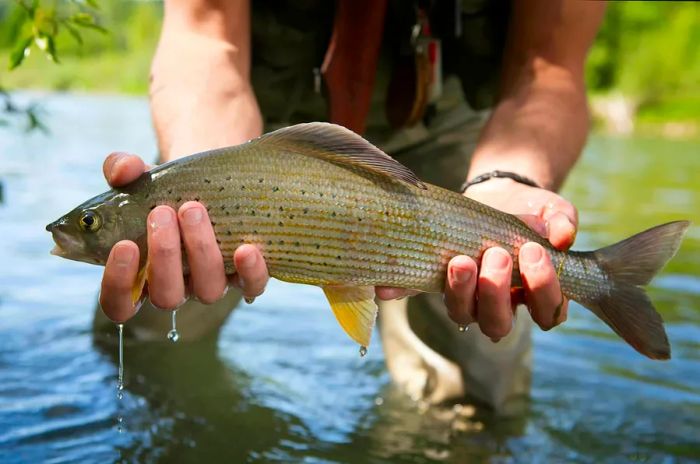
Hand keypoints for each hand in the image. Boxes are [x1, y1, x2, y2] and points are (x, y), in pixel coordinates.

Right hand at [98, 152, 268, 322]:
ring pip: (208, 290)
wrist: (210, 184)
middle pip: (166, 295)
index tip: (124, 245)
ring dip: (200, 251)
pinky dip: (250, 270)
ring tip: (193, 209)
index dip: (118, 283)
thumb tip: (125, 168)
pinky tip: (246, 247)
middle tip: (161, 212)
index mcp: (140, 276)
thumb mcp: (141, 176)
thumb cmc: (166, 189)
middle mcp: (177, 287)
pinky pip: (251, 286)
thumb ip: (121, 169)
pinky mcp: (246, 277)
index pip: (119, 304)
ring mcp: (212, 284)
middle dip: (163, 254)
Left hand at [376, 178, 577, 339]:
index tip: (534, 254)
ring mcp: (466, 297)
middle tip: (495, 255)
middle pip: (497, 323)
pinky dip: (400, 289)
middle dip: (495, 293)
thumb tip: (560, 236)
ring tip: (460, 260)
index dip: (543, 290)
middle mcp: (499, 305)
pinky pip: (415, 291)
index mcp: (534, 294)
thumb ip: (561, 221)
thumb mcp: (551, 211)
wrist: (500, 196)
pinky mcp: (435, 280)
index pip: (547, 312)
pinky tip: (387, 284)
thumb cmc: (532, 214)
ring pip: (462, 314)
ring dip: (460, 291)